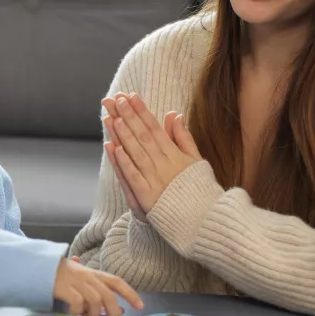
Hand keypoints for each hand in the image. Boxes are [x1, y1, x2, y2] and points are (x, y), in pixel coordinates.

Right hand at [53, 257, 143, 315]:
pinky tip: (72, 312)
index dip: (130, 293)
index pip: (117, 282)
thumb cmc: (58, 273)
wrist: (38, 266)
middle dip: (115, 315)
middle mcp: (88, 277)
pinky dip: (77, 311)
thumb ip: (87, 283)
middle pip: (109, 297)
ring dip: (93, 314)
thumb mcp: (76, 274)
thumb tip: (97, 297)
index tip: (140, 306)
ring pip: (95, 302)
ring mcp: (77, 282)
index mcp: (93, 274)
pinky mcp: (65, 289)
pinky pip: (78, 304)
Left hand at [102, 93, 202, 214]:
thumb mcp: (195, 159)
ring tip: (112, 117)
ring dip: (123, 135)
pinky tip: (114, 148)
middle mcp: (163, 164)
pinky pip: (133, 176)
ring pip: (136, 152)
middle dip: (128, 116)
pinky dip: (124, 162)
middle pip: (142, 136)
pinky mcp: (146, 196)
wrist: (202, 219)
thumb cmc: (197, 188)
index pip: (155, 128)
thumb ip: (184, 137)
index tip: (131, 96)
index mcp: (175, 154)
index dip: (142, 111)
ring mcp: (154, 179)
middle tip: (115, 99)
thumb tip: (174, 114)